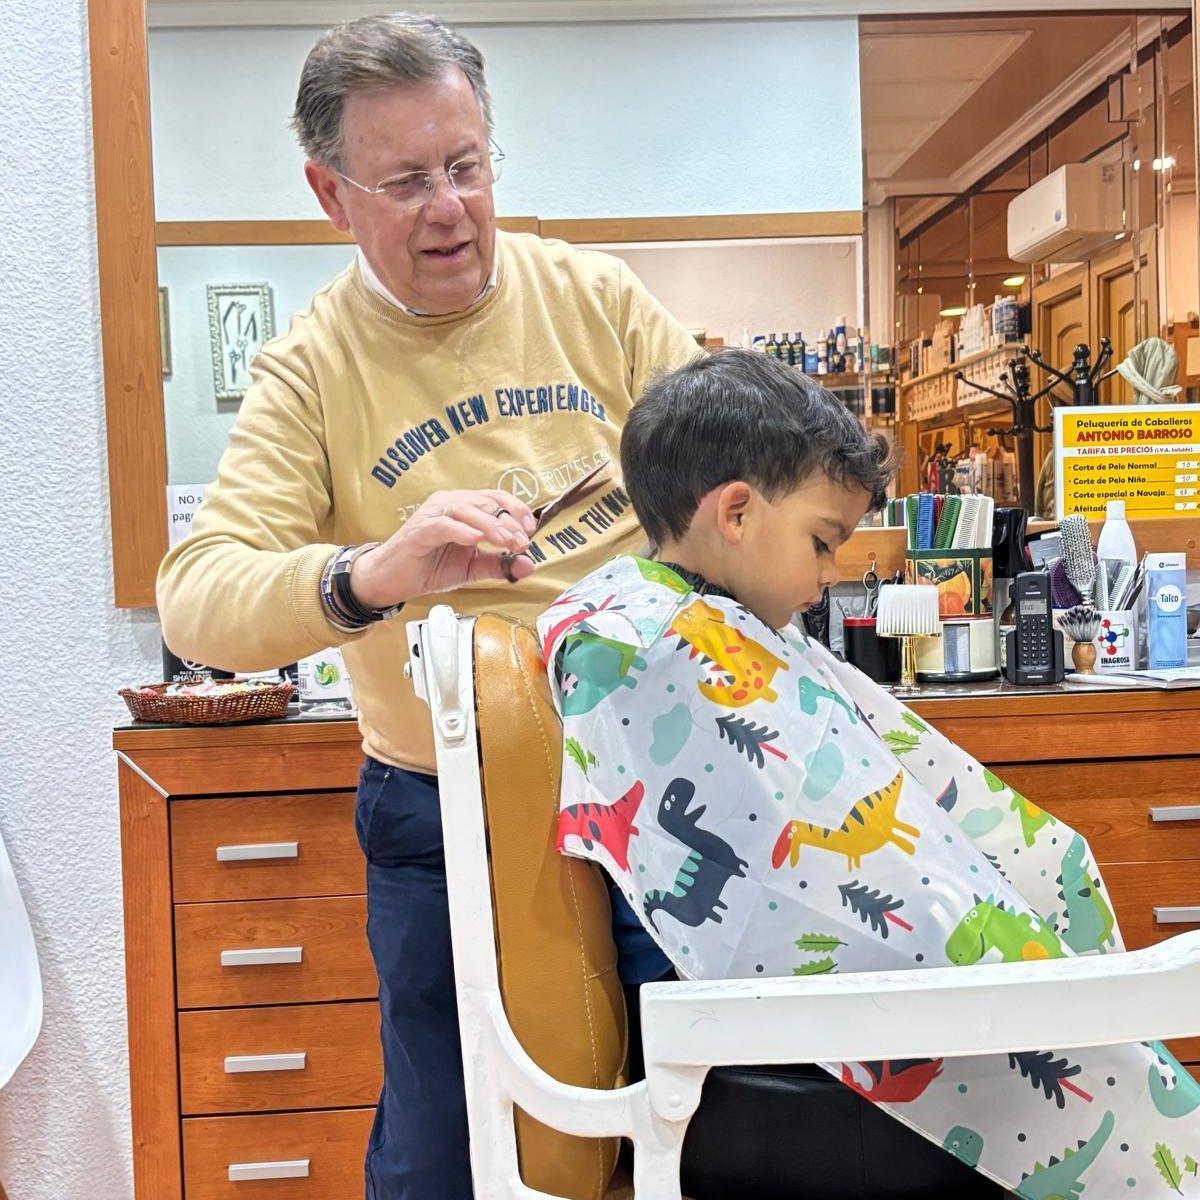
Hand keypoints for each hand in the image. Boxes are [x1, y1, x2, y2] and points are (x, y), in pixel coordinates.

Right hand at [350, 489, 537, 608]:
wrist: (392, 580)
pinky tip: (475, 540)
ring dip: (491, 526)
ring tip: (506, 542)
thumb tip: (529, 564)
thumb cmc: (430, 568)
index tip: (531, 532)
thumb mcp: (472, 568)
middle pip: (486, 502)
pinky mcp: (419, 530)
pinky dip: (461, 531)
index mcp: (465, 508)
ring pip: (468, 509)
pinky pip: (443, 524)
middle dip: (509, 522)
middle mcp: (450, 504)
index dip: (517, 511)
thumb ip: (499, 565)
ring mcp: (433, 514)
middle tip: (522, 542)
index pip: (496, 499)